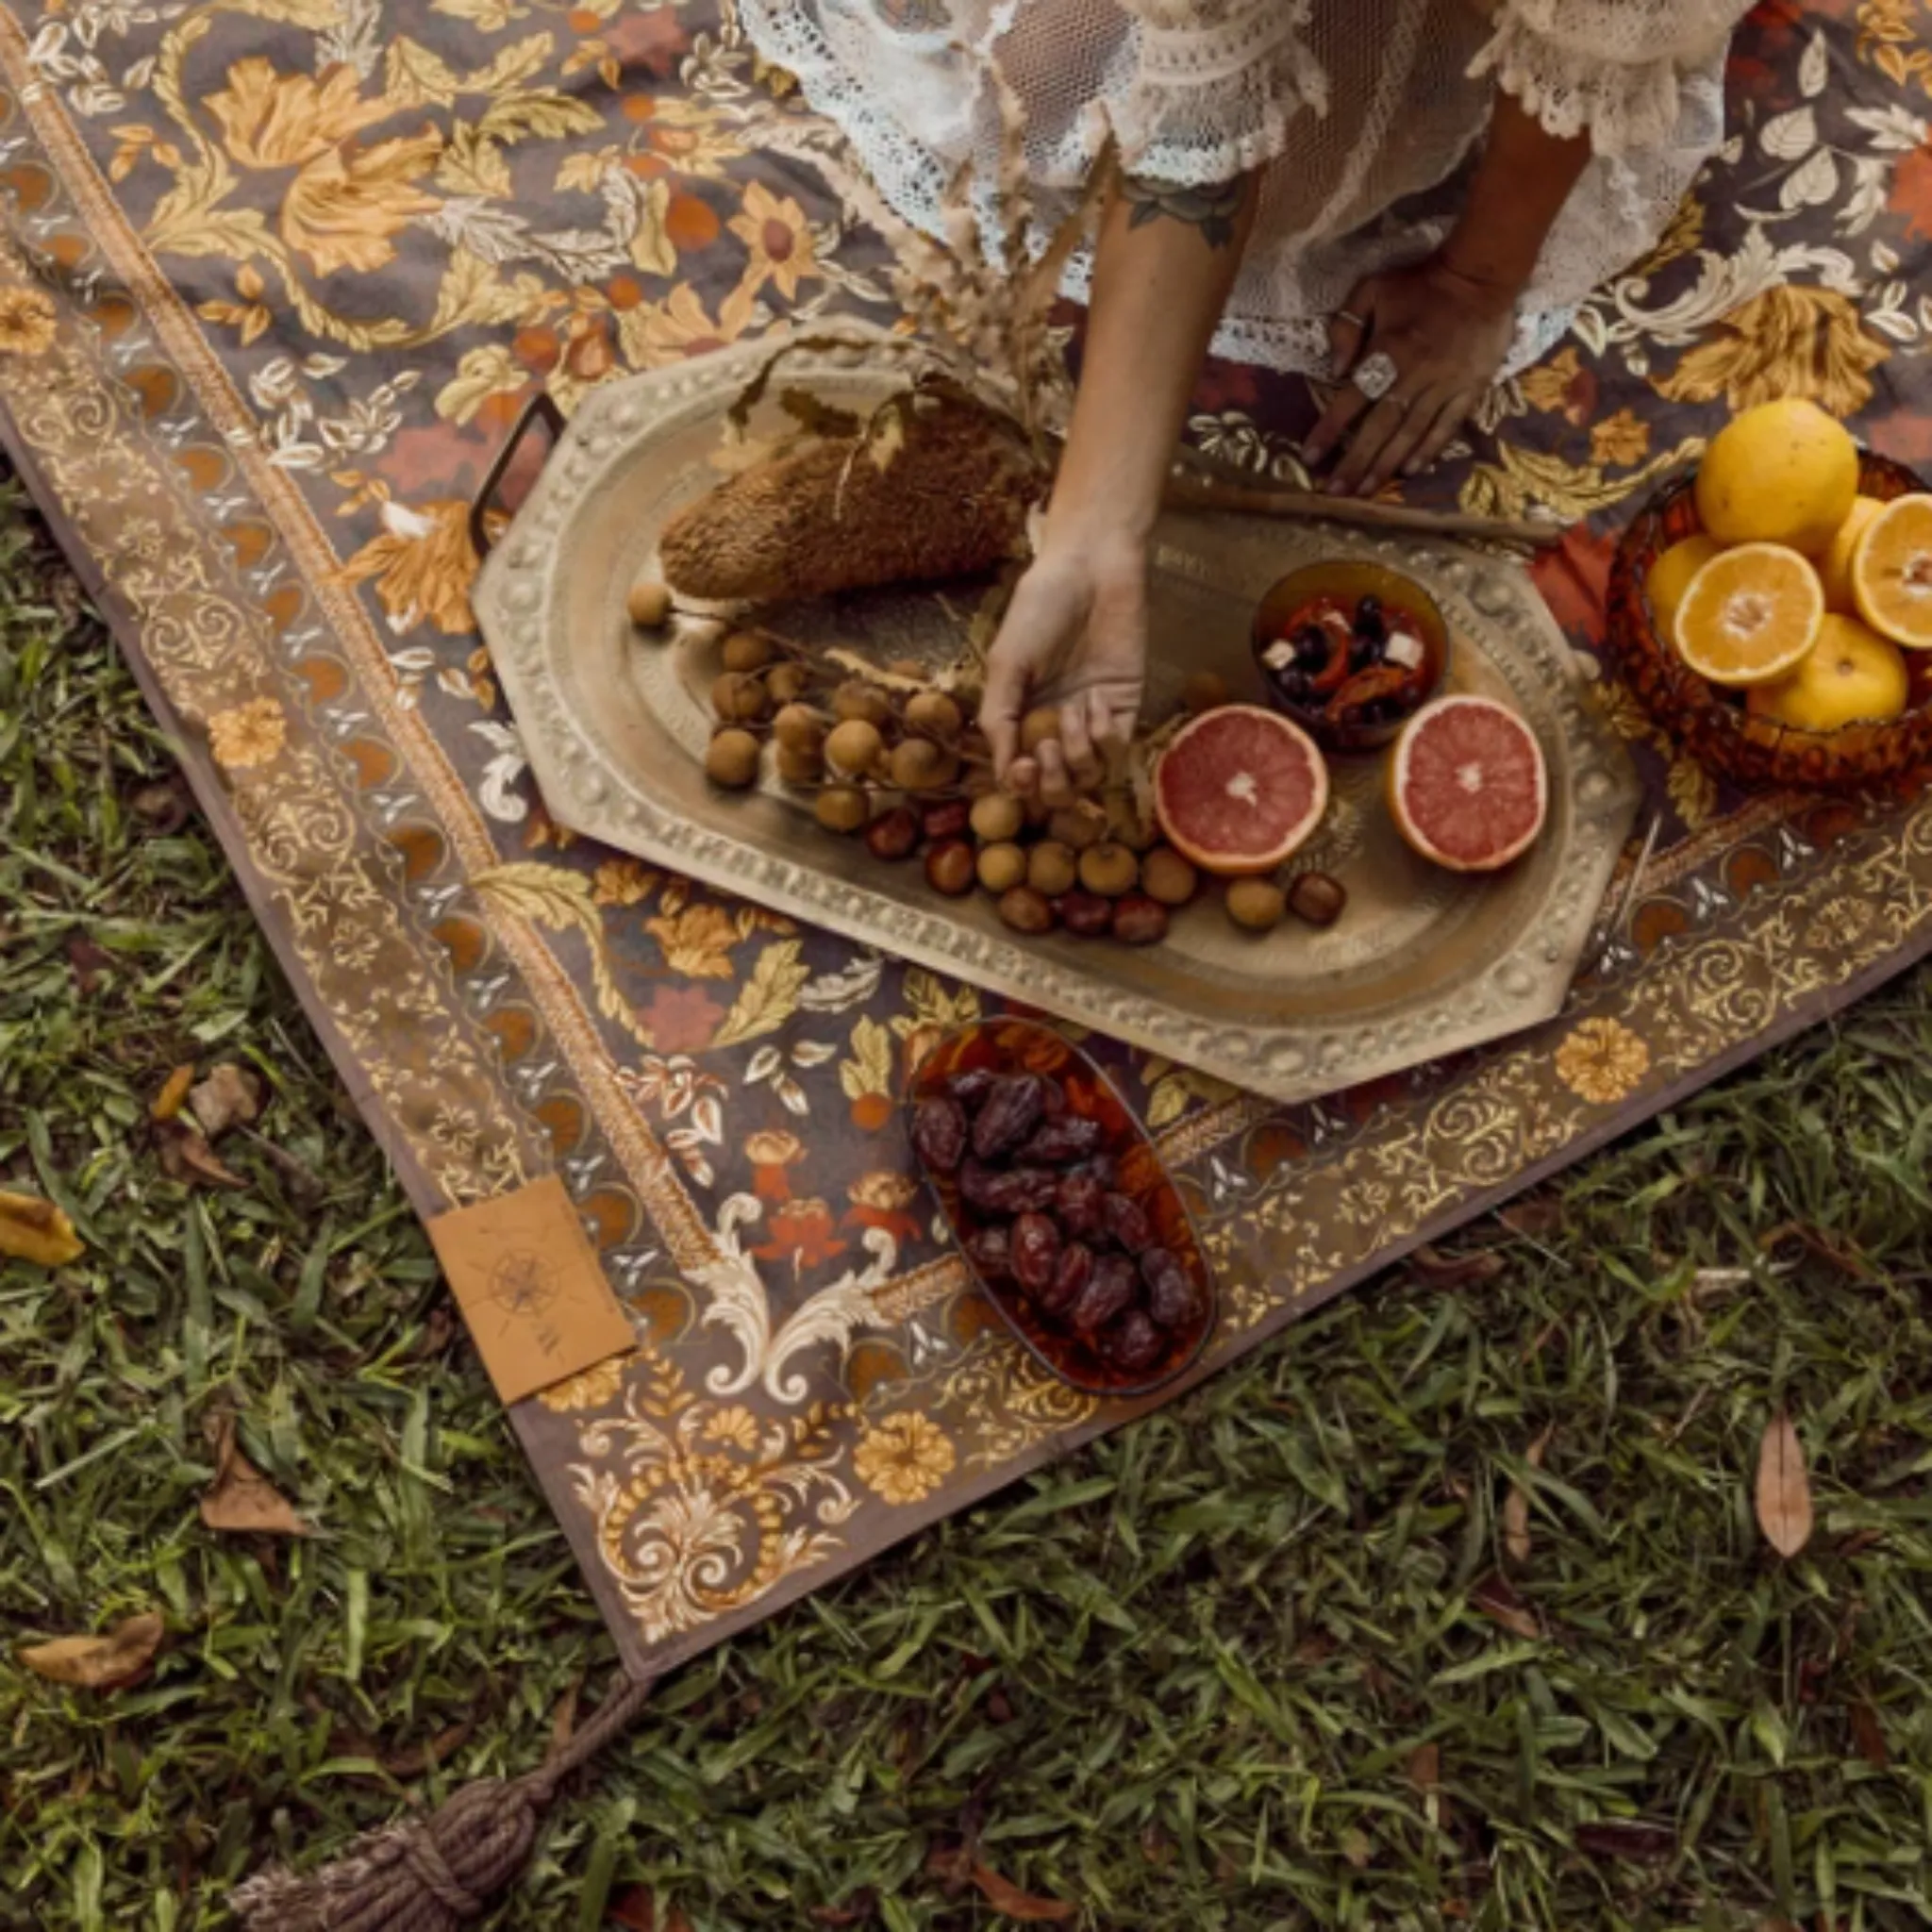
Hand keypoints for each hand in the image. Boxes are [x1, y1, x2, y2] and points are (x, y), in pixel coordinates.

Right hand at [978, 532, 1146, 805]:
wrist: (1089, 569)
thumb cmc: (1039, 609)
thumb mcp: (1006, 663)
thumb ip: (999, 718)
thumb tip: (1003, 774)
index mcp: (1019, 717)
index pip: (1020, 775)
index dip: (1022, 785)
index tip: (1022, 769)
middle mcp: (1055, 725)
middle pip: (1058, 789)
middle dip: (1052, 782)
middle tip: (1046, 750)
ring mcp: (1091, 720)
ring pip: (1090, 776)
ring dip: (1079, 755)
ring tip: (1072, 713)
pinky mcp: (1126, 707)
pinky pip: (1119, 749)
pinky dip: (1106, 736)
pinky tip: (1096, 701)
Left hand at [1302, 257, 1518, 496]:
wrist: (1481, 276)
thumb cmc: (1421, 283)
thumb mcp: (1373, 288)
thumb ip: (1346, 325)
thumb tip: (1335, 369)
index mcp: (1388, 352)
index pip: (1351, 399)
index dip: (1329, 429)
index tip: (1310, 457)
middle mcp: (1414, 376)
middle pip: (1379, 427)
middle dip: (1355, 462)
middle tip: (1335, 492)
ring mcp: (1445, 386)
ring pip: (1411, 434)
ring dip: (1386, 465)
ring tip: (1365, 490)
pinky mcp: (1470, 389)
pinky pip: (1447, 426)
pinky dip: (1428, 450)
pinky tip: (1410, 471)